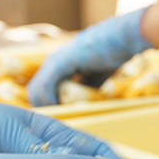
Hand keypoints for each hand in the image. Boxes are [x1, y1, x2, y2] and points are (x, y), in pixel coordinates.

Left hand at [27, 7, 152, 106]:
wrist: (122, 38)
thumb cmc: (113, 54)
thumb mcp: (96, 77)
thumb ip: (86, 88)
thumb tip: (83, 102)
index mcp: (59, 63)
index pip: (42, 89)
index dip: (47, 105)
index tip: (58, 118)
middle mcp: (53, 61)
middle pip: (35, 91)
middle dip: (44, 108)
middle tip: (57, 120)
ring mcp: (55, 60)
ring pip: (37, 89)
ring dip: (47, 106)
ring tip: (61, 116)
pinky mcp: (61, 61)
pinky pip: (47, 85)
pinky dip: (51, 99)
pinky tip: (60, 108)